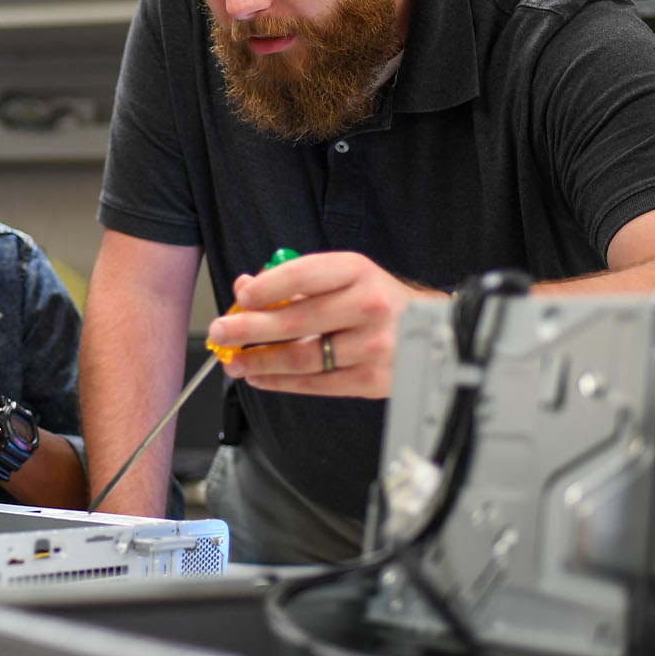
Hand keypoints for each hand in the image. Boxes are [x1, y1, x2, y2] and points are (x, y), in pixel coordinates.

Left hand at [205, 251, 442, 398]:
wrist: (434, 332)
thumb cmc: (377, 300)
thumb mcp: (345, 277)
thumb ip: (297, 281)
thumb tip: (247, 287)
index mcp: (358, 271)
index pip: (304, 275)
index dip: (267, 287)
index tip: (241, 297)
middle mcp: (368, 305)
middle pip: (296, 320)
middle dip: (248, 329)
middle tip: (220, 333)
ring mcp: (373, 345)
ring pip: (302, 357)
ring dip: (260, 361)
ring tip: (234, 361)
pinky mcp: (373, 379)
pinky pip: (317, 384)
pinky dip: (282, 382)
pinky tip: (261, 377)